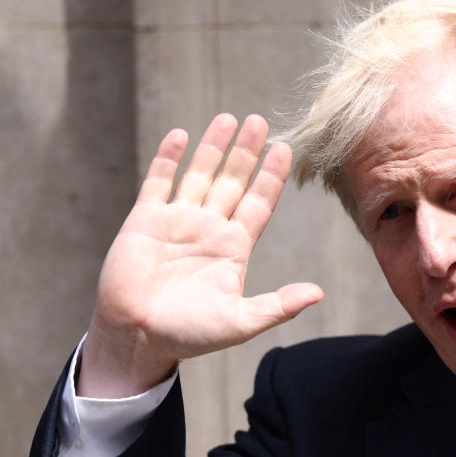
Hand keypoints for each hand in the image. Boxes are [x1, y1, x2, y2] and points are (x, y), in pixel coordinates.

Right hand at [78, 114, 323, 397]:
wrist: (137, 338)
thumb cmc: (189, 334)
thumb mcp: (240, 322)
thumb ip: (278, 306)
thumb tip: (318, 294)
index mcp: (233, 247)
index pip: (259, 203)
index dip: (271, 176)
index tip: (286, 150)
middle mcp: (209, 228)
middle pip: (233, 181)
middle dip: (246, 152)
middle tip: (261, 120)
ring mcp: (177, 220)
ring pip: (200, 174)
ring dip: (213, 147)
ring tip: (229, 118)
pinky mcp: (145, 220)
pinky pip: (159, 182)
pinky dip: (168, 159)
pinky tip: (181, 134)